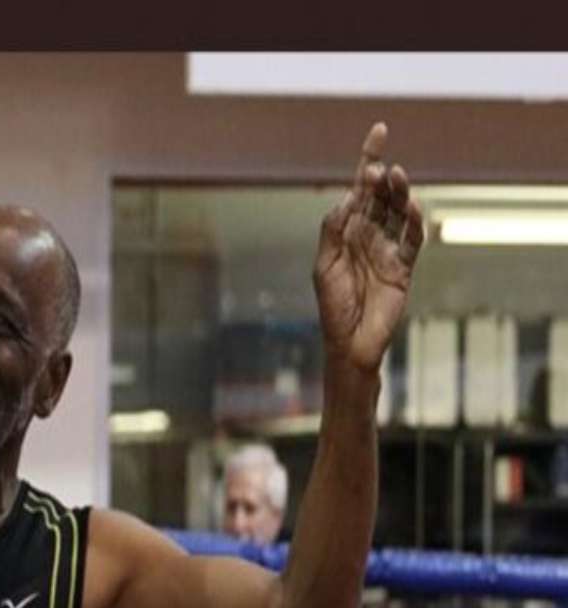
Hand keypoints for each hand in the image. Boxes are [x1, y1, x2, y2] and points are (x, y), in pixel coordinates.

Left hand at [312, 122, 423, 373]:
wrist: (350, 342)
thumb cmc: (332, 306)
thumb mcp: (325, 267)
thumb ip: (333, 232)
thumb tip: (346, 198)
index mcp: (345, 230)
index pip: (358, 189)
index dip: (368, 160)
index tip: (379, 131)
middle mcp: (368, 234)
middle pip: (380, 195)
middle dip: (382, 178)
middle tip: (381, 169)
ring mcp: (387, 249)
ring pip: (398, 212)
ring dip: (399, 194)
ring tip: (397, 178)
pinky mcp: (404, 266)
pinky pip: (413, 238)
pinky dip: (415, 222)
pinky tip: (413, 208)